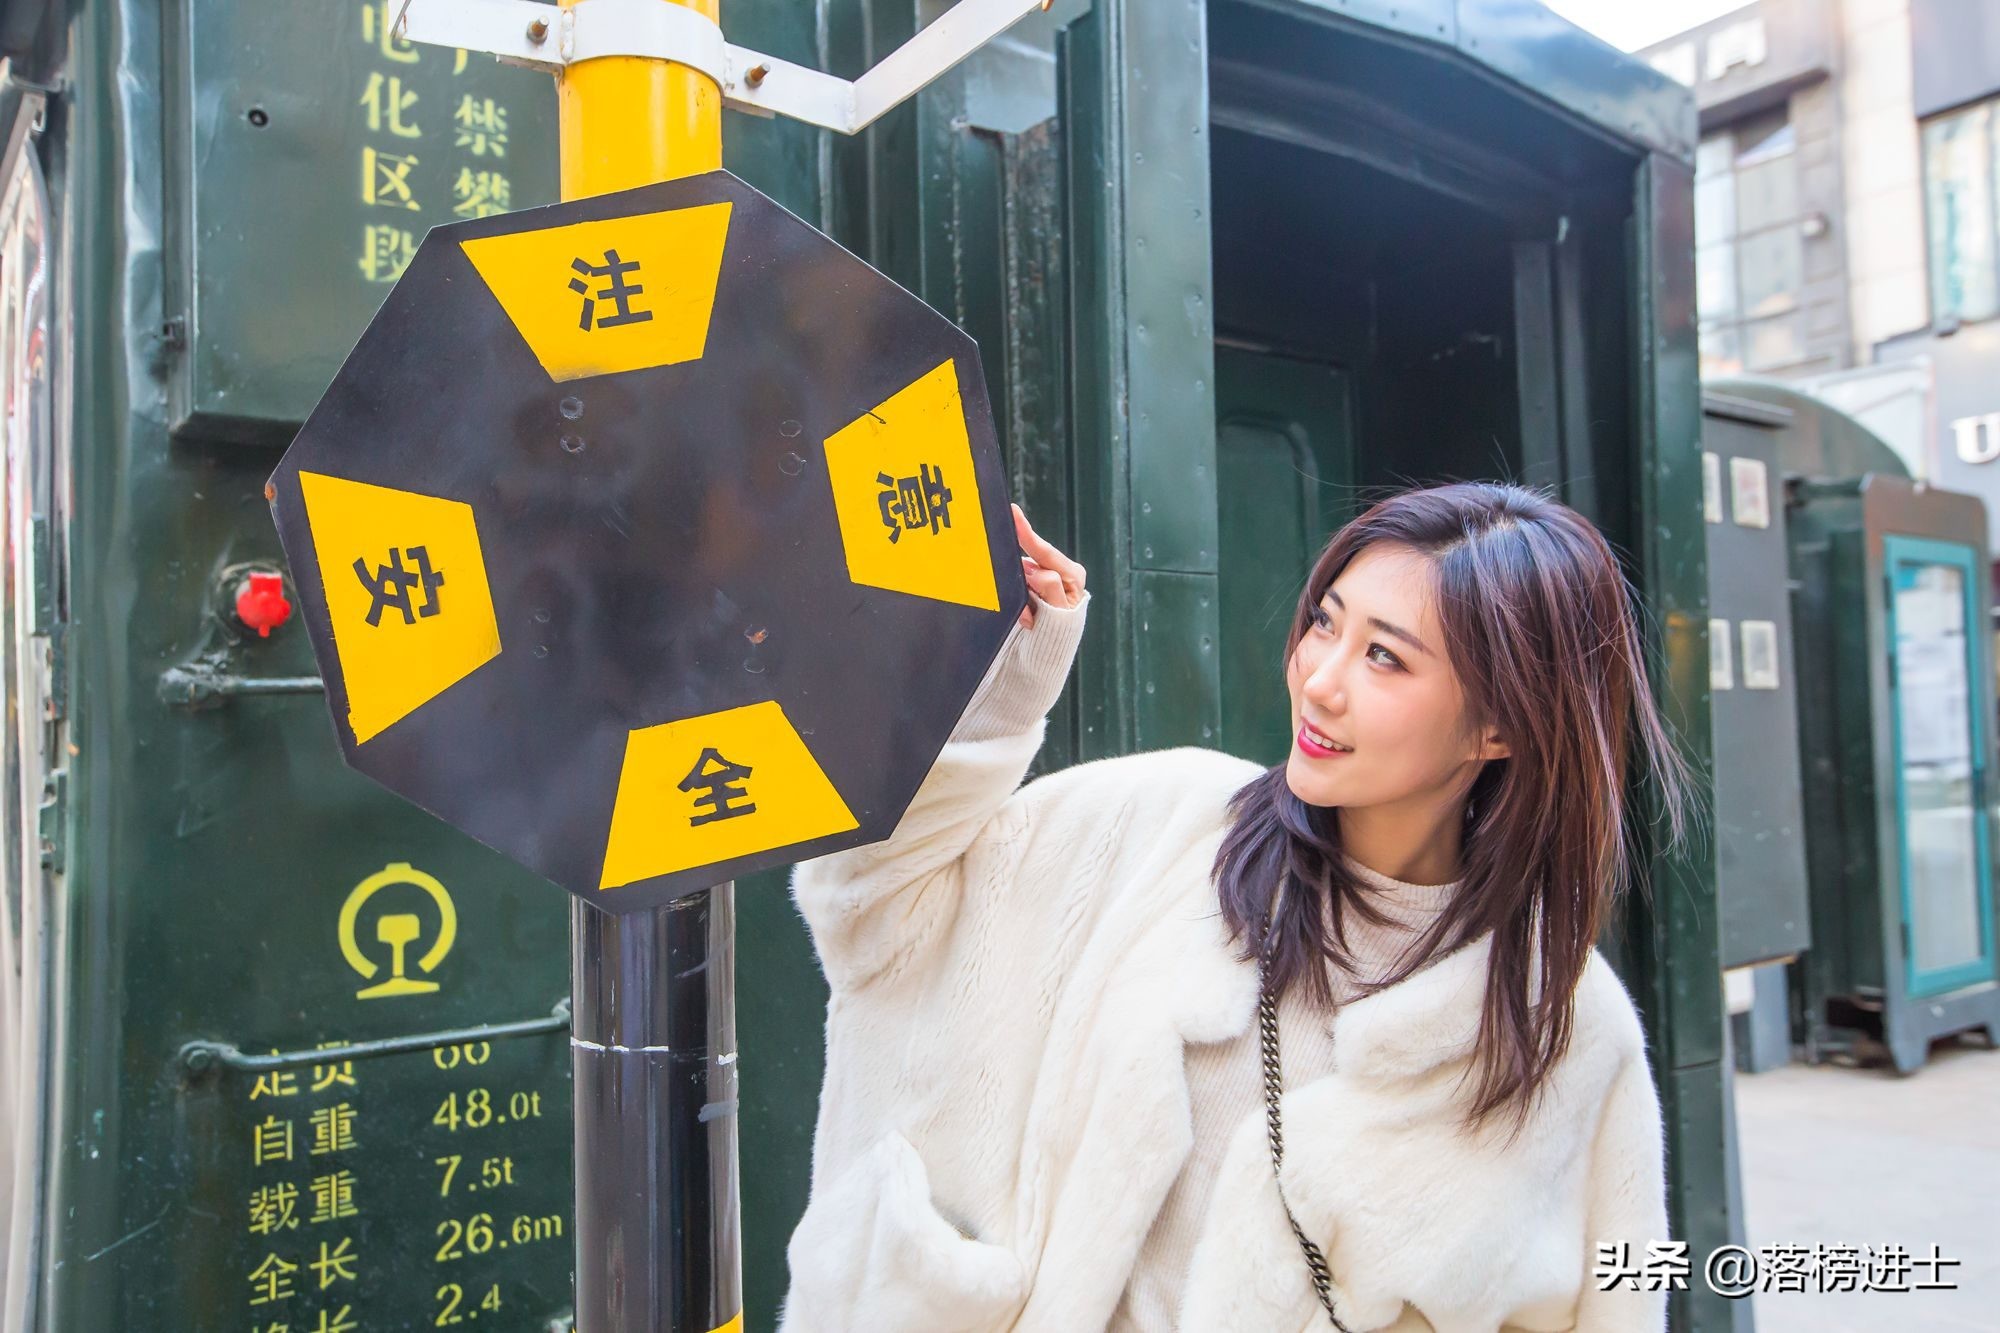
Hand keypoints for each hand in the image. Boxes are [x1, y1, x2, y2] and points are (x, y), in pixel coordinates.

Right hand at [1014, 503, 1085, 627]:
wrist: (1044, 659)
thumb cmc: (1055, 637)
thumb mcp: (1057, 614)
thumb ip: (1048, 590)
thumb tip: (1034, 571)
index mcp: (1073, 575)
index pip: (1045, 552)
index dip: (1027, 532)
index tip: (1014, 512)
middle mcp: (1062, 573)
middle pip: (1032, 562)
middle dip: (1021, 578)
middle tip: (1028, 604)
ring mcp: (1046, 581)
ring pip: (1023, 575)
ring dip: (1021, 596)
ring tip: (1031, 621)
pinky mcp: (1034, 589)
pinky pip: (1019, 587)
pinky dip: (1019, 603)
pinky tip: (1029, 620)